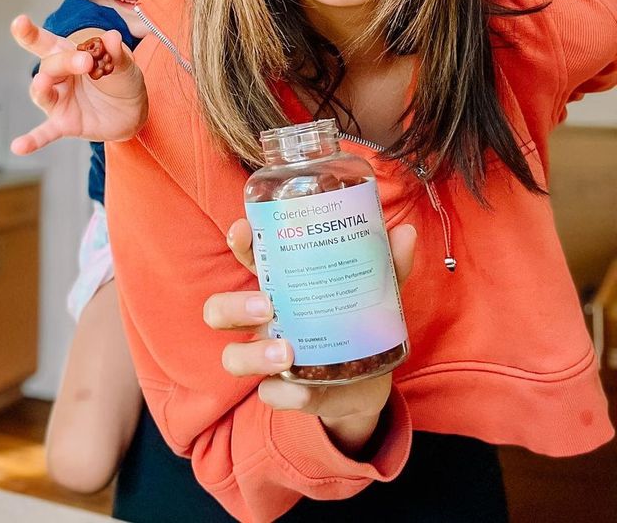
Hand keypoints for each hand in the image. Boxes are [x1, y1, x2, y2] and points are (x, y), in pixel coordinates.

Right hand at [9, 15, 147, 153]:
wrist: (133, 112)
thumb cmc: (121, 81)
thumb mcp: (124, 65)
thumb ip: (116, 53)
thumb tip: (112, 37)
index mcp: (68, 55)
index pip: (44, 42)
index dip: (28, 32)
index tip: (19, 22)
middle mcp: (58, 77)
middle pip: (50, 66)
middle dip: (65, 62)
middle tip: (86, 62)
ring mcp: (59, 101)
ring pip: (42, 94)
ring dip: (42, 89)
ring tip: (43, 83)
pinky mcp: (64, 124)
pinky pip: (45, 132)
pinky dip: (33, 140)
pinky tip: (19, 147)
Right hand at [203, 221, 416, 454]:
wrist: (373, 379)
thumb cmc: (359, 317)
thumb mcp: (375, 289)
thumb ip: (388, 263)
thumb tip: (406, 233)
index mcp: (281, 283)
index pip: (249, 257)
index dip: (239, 243)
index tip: (243, 231)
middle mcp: (265, 319)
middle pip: (220, 310)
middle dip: (233, 306)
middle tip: (266, 305)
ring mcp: (270, 357)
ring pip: (232, 356)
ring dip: (252, 354)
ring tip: (285, 352)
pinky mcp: (287, 391)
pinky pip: (270, 394)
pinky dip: (284, 393)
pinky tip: (301, 391)